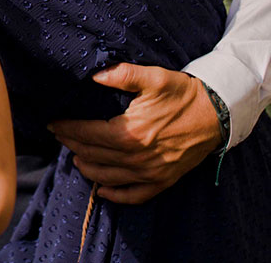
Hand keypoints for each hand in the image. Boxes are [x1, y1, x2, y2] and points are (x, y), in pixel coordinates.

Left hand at [48, 63, 222, 202]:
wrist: (218, 114)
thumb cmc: (183, 94)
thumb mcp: (153, 77)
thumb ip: (122, 74)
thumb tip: (95, 75)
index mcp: (131, 132)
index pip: (88, 133)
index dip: (68, 128)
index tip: (52, 123)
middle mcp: (138, 157)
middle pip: (94, 155)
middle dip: (73, 145)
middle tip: (59, 137)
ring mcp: (151, 172)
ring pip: (109, 177)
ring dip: (88, 169)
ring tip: (75, 157)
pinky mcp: (164, 181)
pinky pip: (135, 196)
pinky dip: (116, 195)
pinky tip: (102, 191)